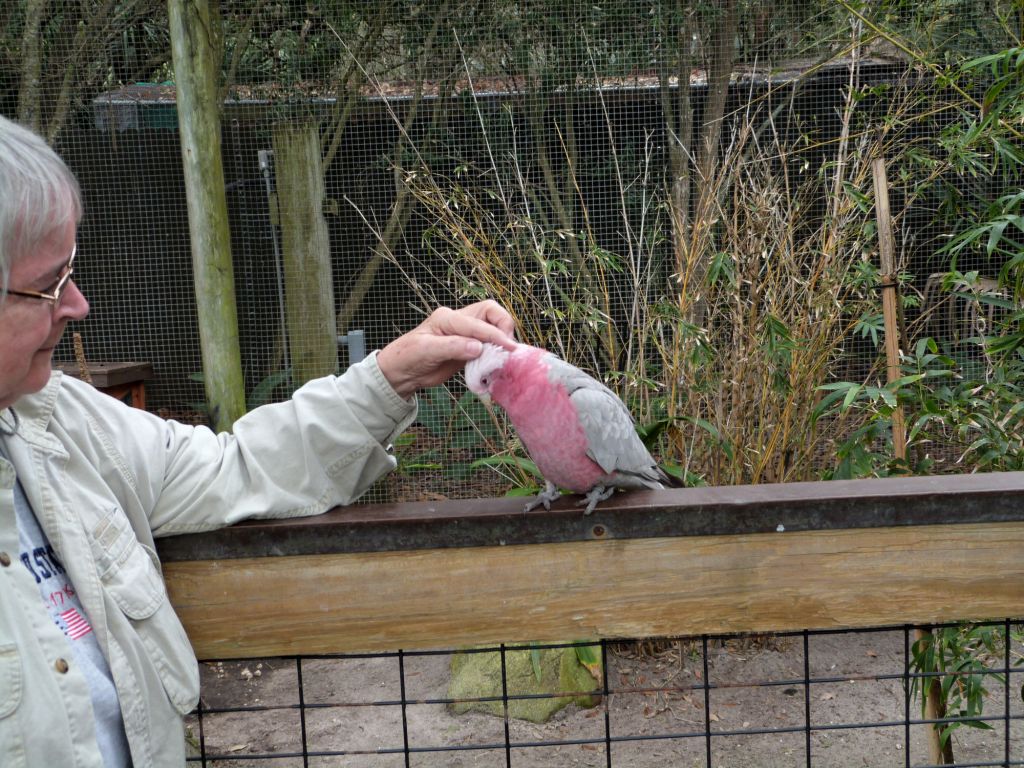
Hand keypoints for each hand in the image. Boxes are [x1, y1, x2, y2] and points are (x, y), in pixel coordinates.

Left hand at [376, 300, 516, 398]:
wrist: (402, 372)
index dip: (494, 335)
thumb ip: (453, 347)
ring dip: (502, 338)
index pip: (477, 322)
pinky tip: (498, 361)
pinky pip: (488, 343)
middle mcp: (458, 320)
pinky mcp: (468, 347)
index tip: (509, 348)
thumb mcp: (426, 351)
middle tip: (509, 348)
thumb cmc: (408, 357)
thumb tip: (478, 347)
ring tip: (506, 356)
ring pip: (492, 326)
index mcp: (447, 317)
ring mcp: (465, 333)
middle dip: (504, 326)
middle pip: (490, 312)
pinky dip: (497, 350)